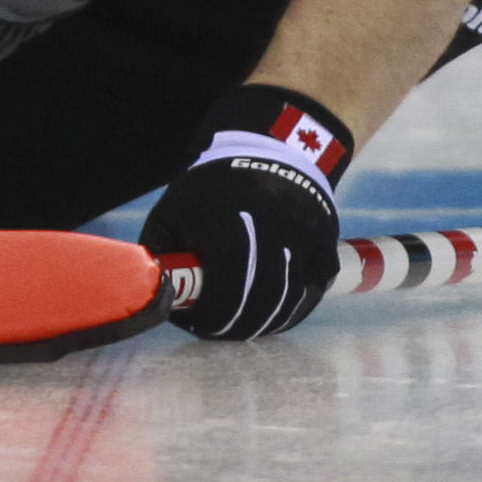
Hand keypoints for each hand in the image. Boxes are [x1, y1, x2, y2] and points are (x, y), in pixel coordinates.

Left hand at [140, 83, 350, 338]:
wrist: (272, 153)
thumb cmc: (213, 188)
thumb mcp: (174, 210)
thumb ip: (161, 252)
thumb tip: (156, 296)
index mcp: (229, 223)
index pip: (226, 288)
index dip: (212, 315)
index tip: (200, 323)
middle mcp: (272, 233)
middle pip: (259, 301)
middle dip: (236, 324)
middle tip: (220, 328)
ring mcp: (304, 241)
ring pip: (288, 303)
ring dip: (264, 321)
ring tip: (243, 323)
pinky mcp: (325, 247)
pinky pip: (312, 293)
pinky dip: (293, 309)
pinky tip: (272, 310)